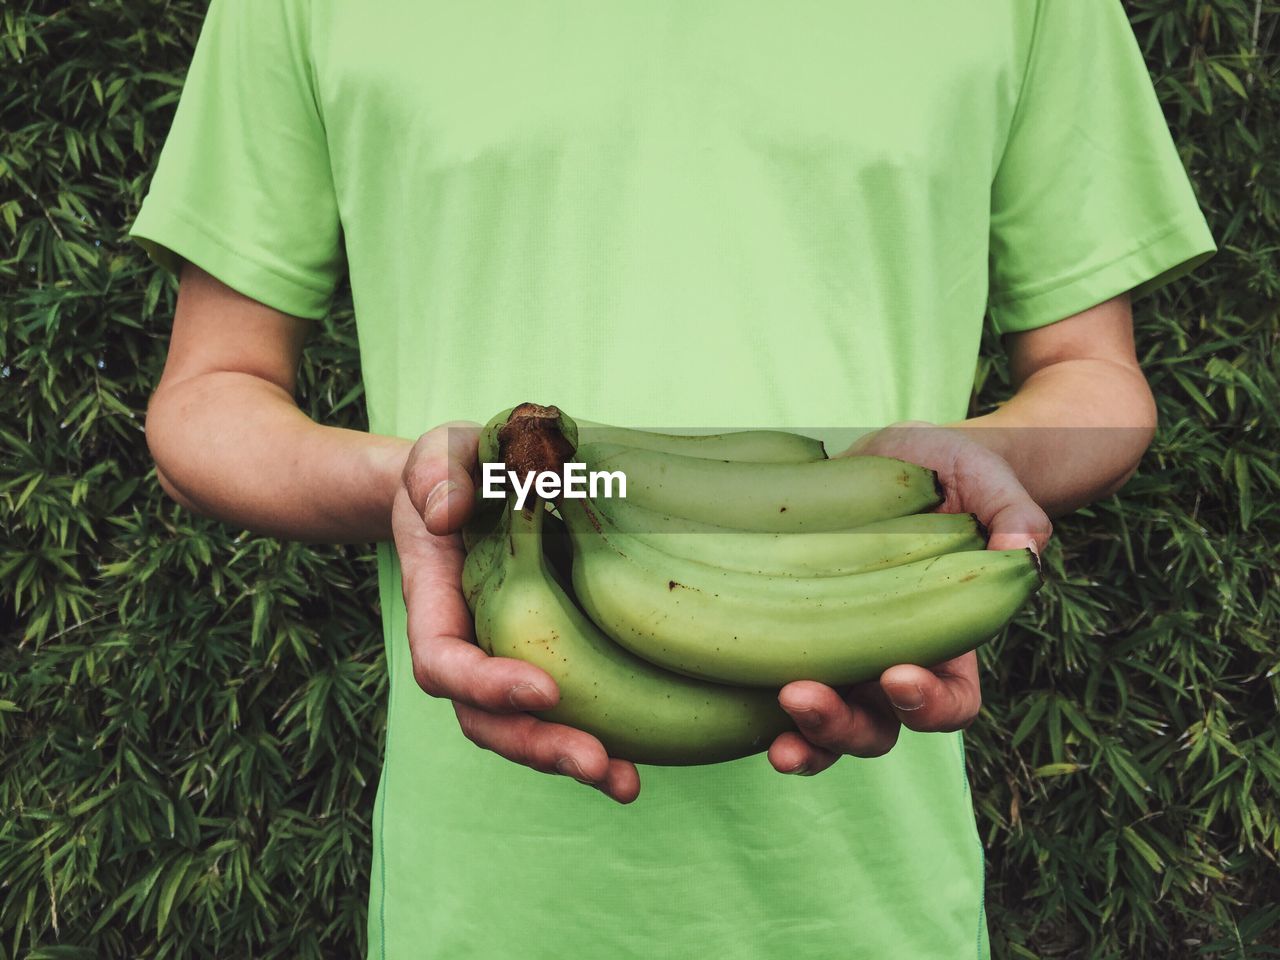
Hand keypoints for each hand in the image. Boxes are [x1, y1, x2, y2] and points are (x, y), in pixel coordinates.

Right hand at [393, 422, 640, 802]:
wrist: (475, 484)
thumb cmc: (456, 467)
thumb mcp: (440, 453)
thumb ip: (436, 475)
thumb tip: (444, 514)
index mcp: (436, 604)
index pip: (444, 662)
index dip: (487, 685)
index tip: (543, 688)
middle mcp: (469, 646)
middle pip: (487, 720)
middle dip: (539, 745)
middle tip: (596, 764)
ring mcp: (508, 658)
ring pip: (525, 729)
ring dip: (571, 759)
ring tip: (624, 783)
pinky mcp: (550, 658)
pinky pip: (567, 709)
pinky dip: (601, 737)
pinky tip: (642, 763)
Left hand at [768, 421, 1051, 775]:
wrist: (886, 458)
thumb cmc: (948, 473)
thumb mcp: (986, 477)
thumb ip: (1013, 510)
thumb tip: (1026, 546)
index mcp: (944, 642)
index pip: (950, 702)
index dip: (929, 704)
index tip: (898, 676)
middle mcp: (886, 665)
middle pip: (875, 728)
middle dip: (841, 727)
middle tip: (803, 699)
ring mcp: (835, 656)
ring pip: (820, 726)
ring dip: (798, 736)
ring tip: (772, 734)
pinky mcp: (786, 634)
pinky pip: (765, 689)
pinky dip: (748, 706)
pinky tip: (719, 697)